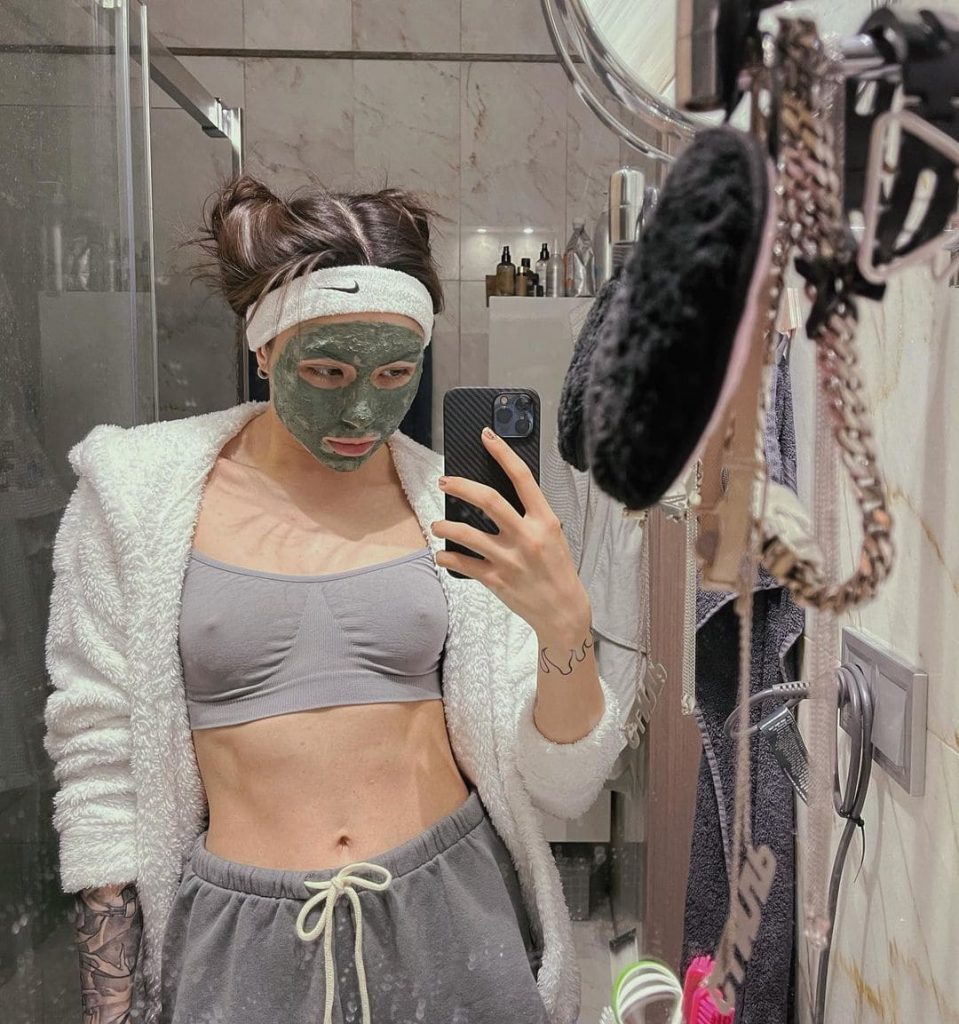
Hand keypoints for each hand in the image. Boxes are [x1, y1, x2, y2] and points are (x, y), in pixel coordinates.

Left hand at [431, 427, 589, 637]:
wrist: (563, 611)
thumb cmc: (557, 570)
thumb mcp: (552, 535)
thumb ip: (530, 516)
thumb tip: (495, 497)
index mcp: (545, 520)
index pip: (522, 477)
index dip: (502, 452)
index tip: (486, 436)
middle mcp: (527, 536)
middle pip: (488, 500)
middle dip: (460, 486)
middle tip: (444, 482)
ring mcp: (510, 559)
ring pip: (467, 533)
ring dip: (445, 526)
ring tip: (436, 525)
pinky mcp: (496, 580)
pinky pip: (462, 564)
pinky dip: (446, 557)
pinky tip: (441, 555)